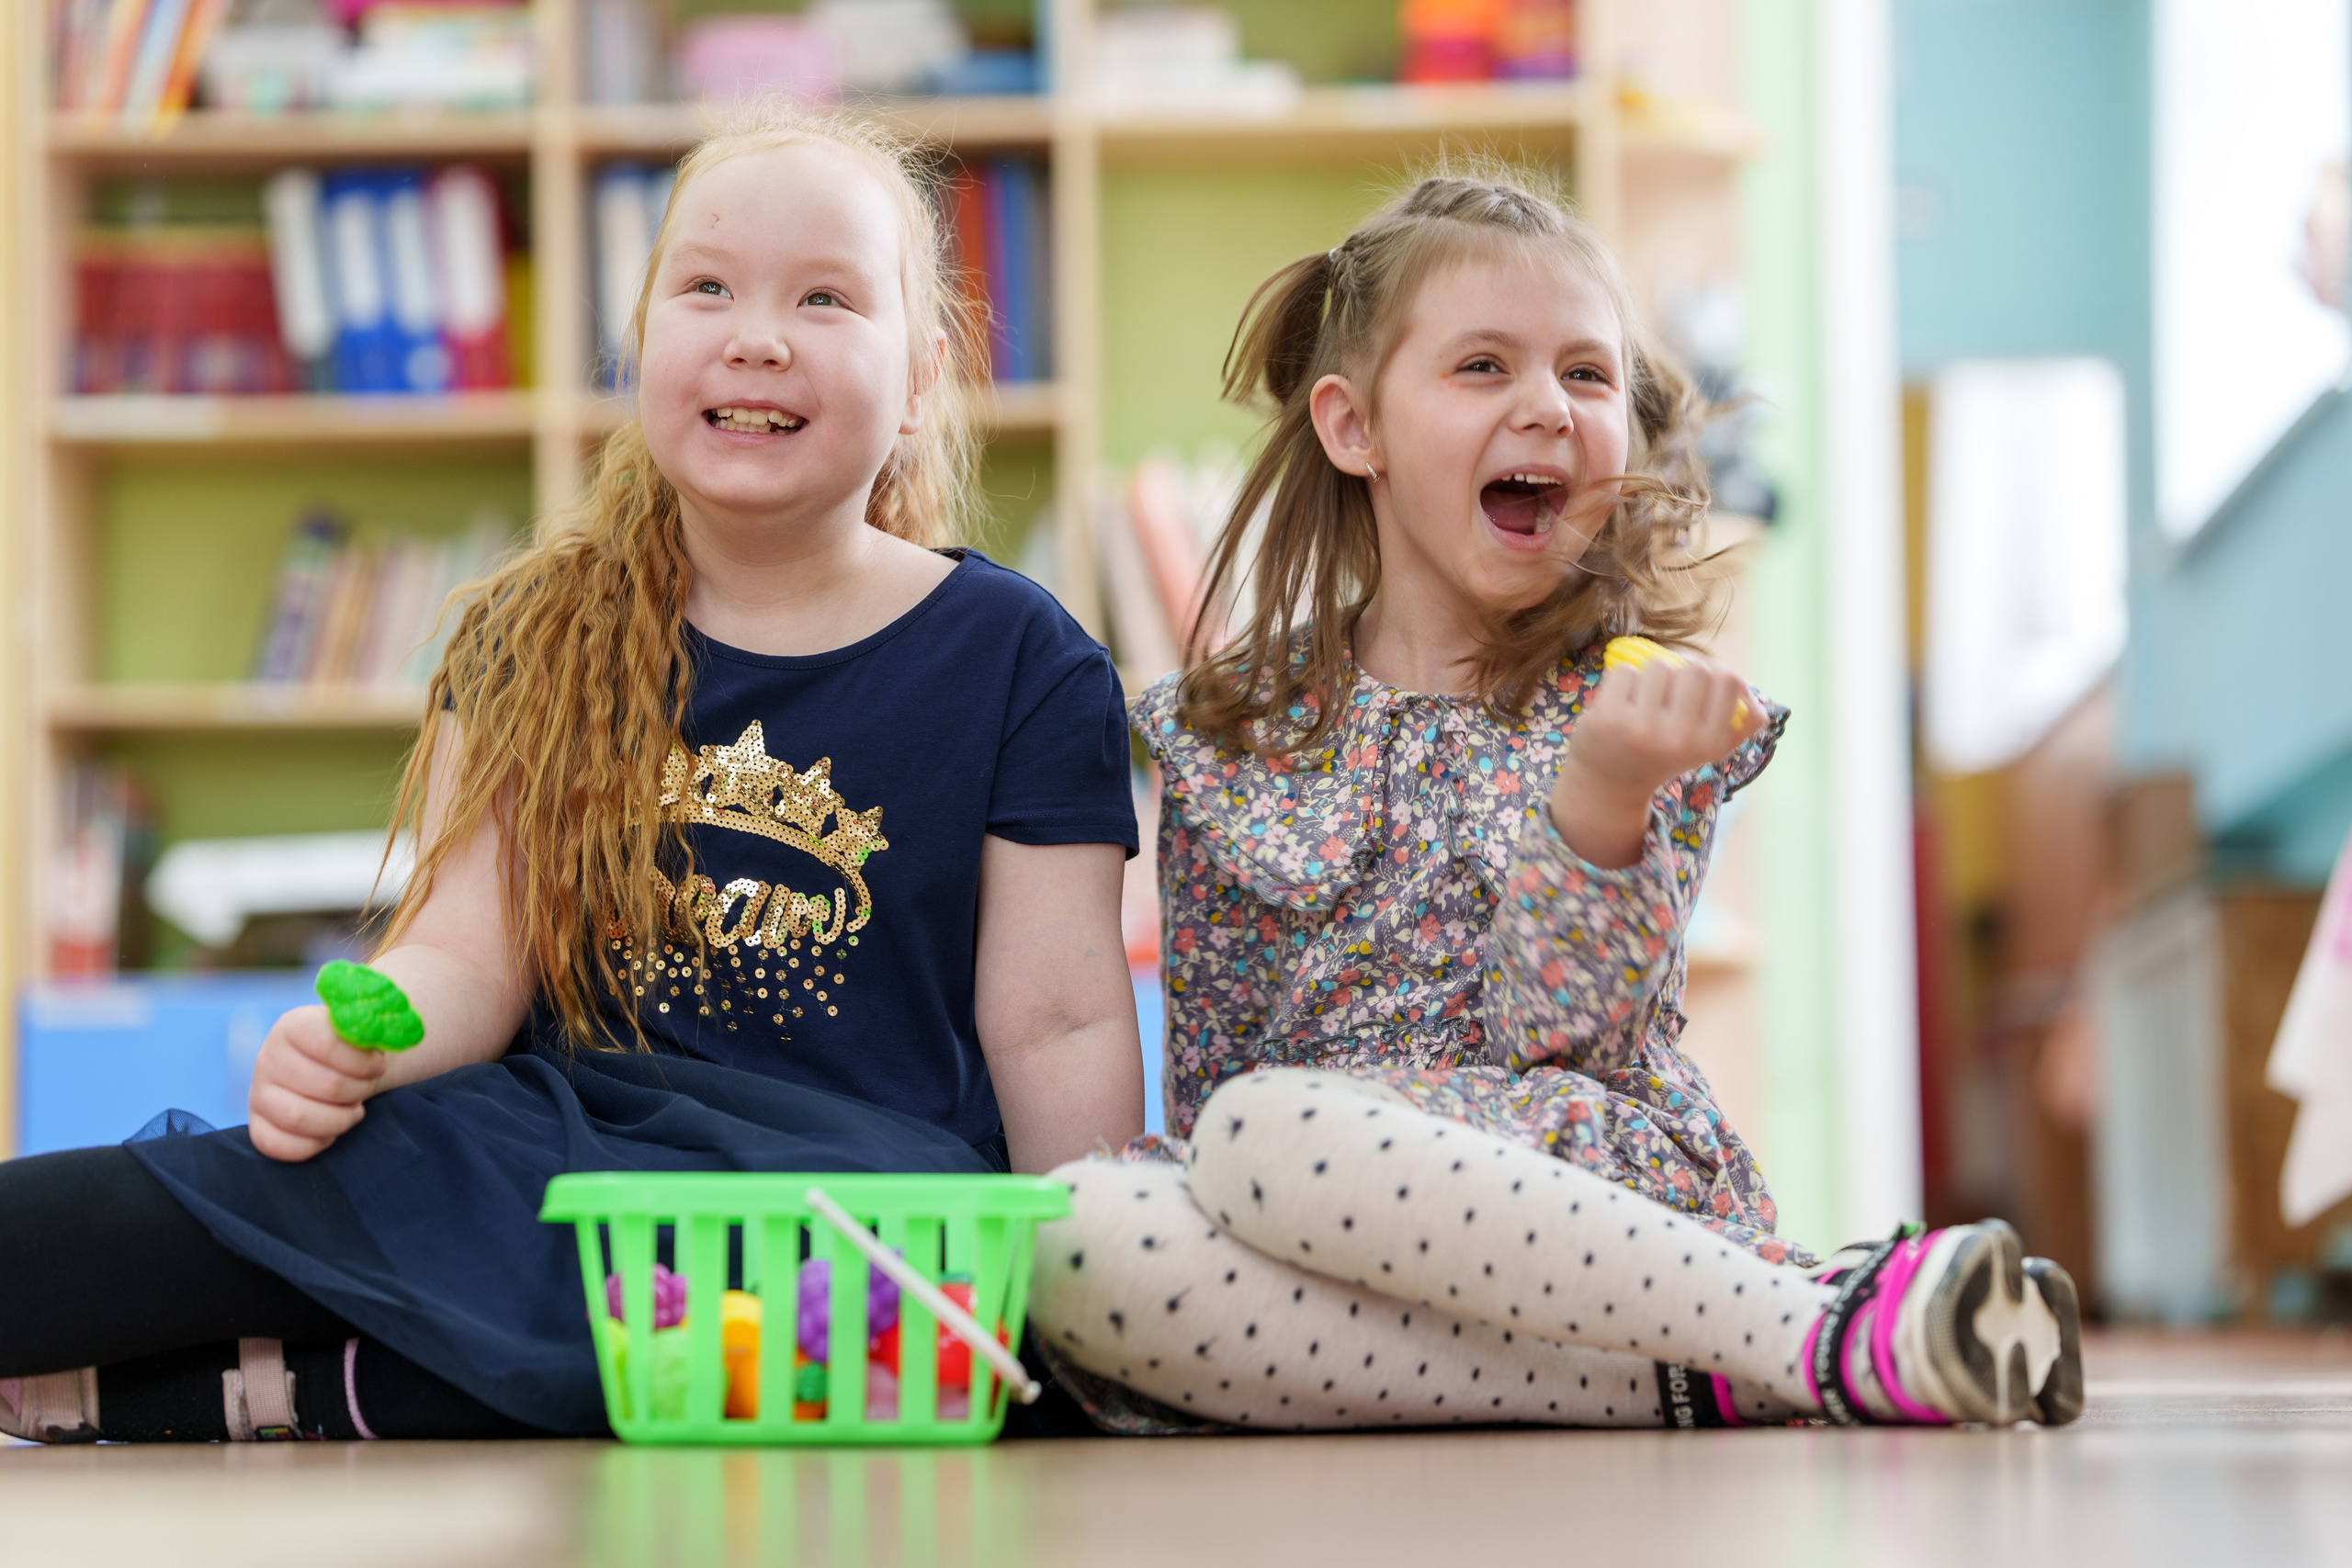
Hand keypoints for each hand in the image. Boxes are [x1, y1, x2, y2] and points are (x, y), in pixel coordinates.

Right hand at [247, 1003, 387, 1161]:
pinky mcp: (257, 1124)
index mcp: (292, 1026)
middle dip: (359, 1091)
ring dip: (340, 1119)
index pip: (326, 1043)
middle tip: (369, 1087)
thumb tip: (375, 1033)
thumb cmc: (349, 1050)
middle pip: (324, 1085)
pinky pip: (277, 1145)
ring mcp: (258, 1093)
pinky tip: (331, 1130)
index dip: (362, 1061)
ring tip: (355, 1110)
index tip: (379, 1066)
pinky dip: (314, 1143)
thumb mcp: (359, 1031)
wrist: (328, 1067)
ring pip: (299, 1118)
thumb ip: (368, 1030)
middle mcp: (268, 1058)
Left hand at [1550, 655, 1766, 868]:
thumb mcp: (1709, 748)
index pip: (1729, 680)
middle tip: (1670, 691)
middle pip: (1696, 668)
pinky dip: (1623, 681)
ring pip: (1659, 665)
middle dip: (1683, 672)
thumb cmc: (1666, 754)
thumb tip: (1759, 706)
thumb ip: (1741, 725)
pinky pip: (1625, 671)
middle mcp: (1678, 739)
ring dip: (1651, 676)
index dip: (1716, 672)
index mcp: (1709, 744)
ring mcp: (1641, 728)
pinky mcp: (1607, 718)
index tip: (1702, 683)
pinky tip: (1621, 704)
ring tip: (1645, 701)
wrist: (1611, 783)